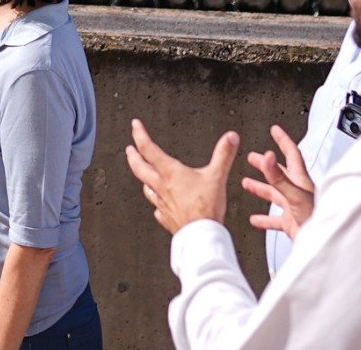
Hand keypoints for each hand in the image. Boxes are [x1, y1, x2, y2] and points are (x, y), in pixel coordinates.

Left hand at [124, 118, 239, 234]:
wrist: (201, 235)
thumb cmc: (206, 207)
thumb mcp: (217, 176)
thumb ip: (223, 155)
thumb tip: (231, 137)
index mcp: (170, 172)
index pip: (148, 149)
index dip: (140, 135)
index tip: (135, 125)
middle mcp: (161, 186)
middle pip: (139, 168)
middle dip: (133, 156)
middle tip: (129, 149)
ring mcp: (162, 203)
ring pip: (146, 188)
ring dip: (143, 179)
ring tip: (143, 175)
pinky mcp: (167, 217)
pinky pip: (158, 208)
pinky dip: (157, 203)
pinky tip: (159, 204)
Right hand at [242, 125, 315, 238]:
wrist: (323, 242)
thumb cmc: (317, 219)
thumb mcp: (295, 195)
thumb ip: (279, 177)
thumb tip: (268, 157)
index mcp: (300, 180)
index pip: (292, 154)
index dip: (283, 140)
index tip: (275, 130)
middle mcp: (297, 191)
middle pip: (279, 173)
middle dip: (265, 164)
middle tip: (252, 157)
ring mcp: (294, 207)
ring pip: (274, 194)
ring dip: (261, 188)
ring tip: (247, 183)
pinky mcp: (292, 222)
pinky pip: (274, 219)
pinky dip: (264, 219)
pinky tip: (255, 220)